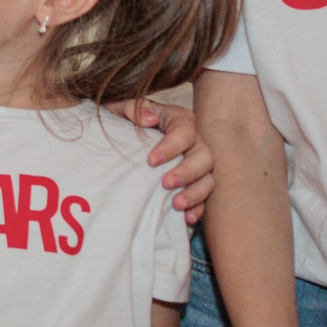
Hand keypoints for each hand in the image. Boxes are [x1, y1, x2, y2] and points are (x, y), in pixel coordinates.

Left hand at [121, 98, 213, 221]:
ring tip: (176, 204)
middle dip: (187, 171)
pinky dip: (198, 207)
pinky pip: (204, 197)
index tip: (151, 161)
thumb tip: (149, 119)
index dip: (171, 146)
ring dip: (195, 193)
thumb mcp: (120, 108)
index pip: (184, 130)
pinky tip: (186, 218)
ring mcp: (196, 162)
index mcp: (177, 119)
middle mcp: (193, 140)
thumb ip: (132, 108)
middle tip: (166, 183)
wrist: (118, 136)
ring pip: (208, 178)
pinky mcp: (194, 182)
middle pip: (203, 155)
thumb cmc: (121, 120)